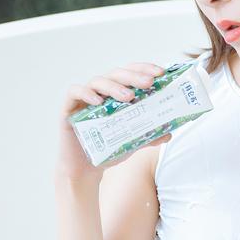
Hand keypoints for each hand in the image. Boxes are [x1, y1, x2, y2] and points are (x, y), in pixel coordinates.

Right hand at [56, 61, 169, 182]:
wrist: (86, 169)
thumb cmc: (108, 150)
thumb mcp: (133, 142)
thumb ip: (149, 135)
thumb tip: (169, 133)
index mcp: (116, 94)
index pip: (130, 73)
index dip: (144, 69)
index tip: (161, 72)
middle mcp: (101, 91)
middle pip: (117, 74)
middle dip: (134, 76)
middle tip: (149, 82)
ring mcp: (84, 98)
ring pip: (98, 81)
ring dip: (115, 87)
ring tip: (129, 97)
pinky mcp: (69, 107)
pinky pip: (75, 92)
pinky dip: (86, 93)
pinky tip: (98, 101)